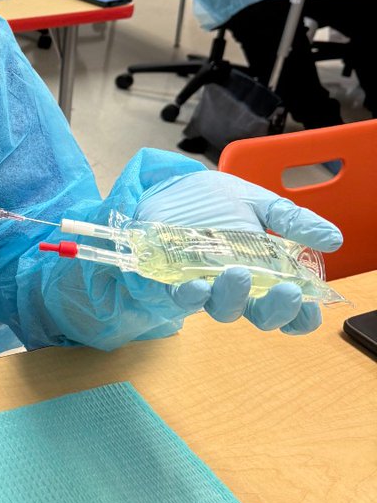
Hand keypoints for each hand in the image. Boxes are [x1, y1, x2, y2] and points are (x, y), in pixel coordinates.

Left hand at [135, 170, 341, 334]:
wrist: (168, 186)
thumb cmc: (214, 201)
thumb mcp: (259, 204)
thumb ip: (293, 221)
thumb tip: (334, 239)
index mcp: (263, 273)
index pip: (287, 307)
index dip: (301, 316)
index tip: (311, 310)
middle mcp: (236, 288)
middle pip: (260, 315)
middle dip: (276, 309)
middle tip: (288, 291)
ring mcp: (205, 287)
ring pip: (222, 308)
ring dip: (233, 297)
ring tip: (239, 274)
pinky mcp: (171, 283)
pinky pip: (181, 298)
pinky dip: (190, 295)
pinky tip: (196, 285)